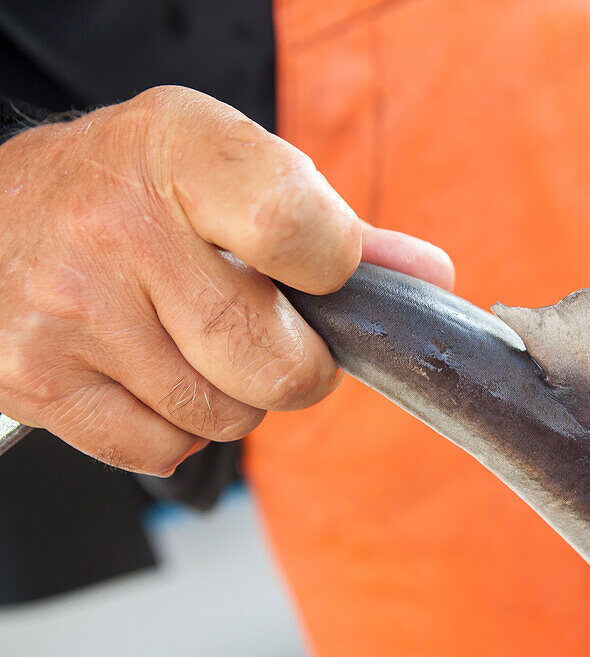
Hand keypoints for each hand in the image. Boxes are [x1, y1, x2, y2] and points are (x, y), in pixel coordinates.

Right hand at [0, 86, 453, 475]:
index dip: (335, 271)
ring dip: (234, 399)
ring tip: (195, 344)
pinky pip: (162, 449)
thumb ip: (334, 227)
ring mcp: (70, 309)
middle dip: (299, 369)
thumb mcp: (228, 169)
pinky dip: (176, 430)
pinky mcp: (37, 379)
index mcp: (184, 153)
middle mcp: (118, 226)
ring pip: (224, 417)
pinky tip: (150, 374)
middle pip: (275, 362)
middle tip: (275, 338)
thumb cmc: (133, 188)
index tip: (325, 274)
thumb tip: (430, 279)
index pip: (298, 230)